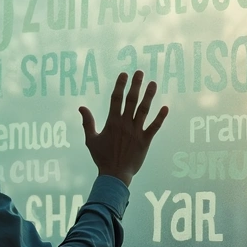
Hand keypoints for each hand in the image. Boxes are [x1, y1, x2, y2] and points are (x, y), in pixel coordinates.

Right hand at [78, 71, 168, 187]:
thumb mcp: (91, 140)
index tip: (124, 74)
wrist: (115, 175)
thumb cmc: (102, 158)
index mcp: (112, 122)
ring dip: (149, 96)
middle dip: (135, 85)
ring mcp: (136, 132)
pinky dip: (160, 118)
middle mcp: (125, 124)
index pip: (116, 99)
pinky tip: (165, 107)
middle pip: (131, 100)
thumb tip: (81, 107)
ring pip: (144, 110)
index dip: (120, 85)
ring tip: (153, 83)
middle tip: (139, 72)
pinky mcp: (145, 141)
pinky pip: (154, 127)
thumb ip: (87, 123)